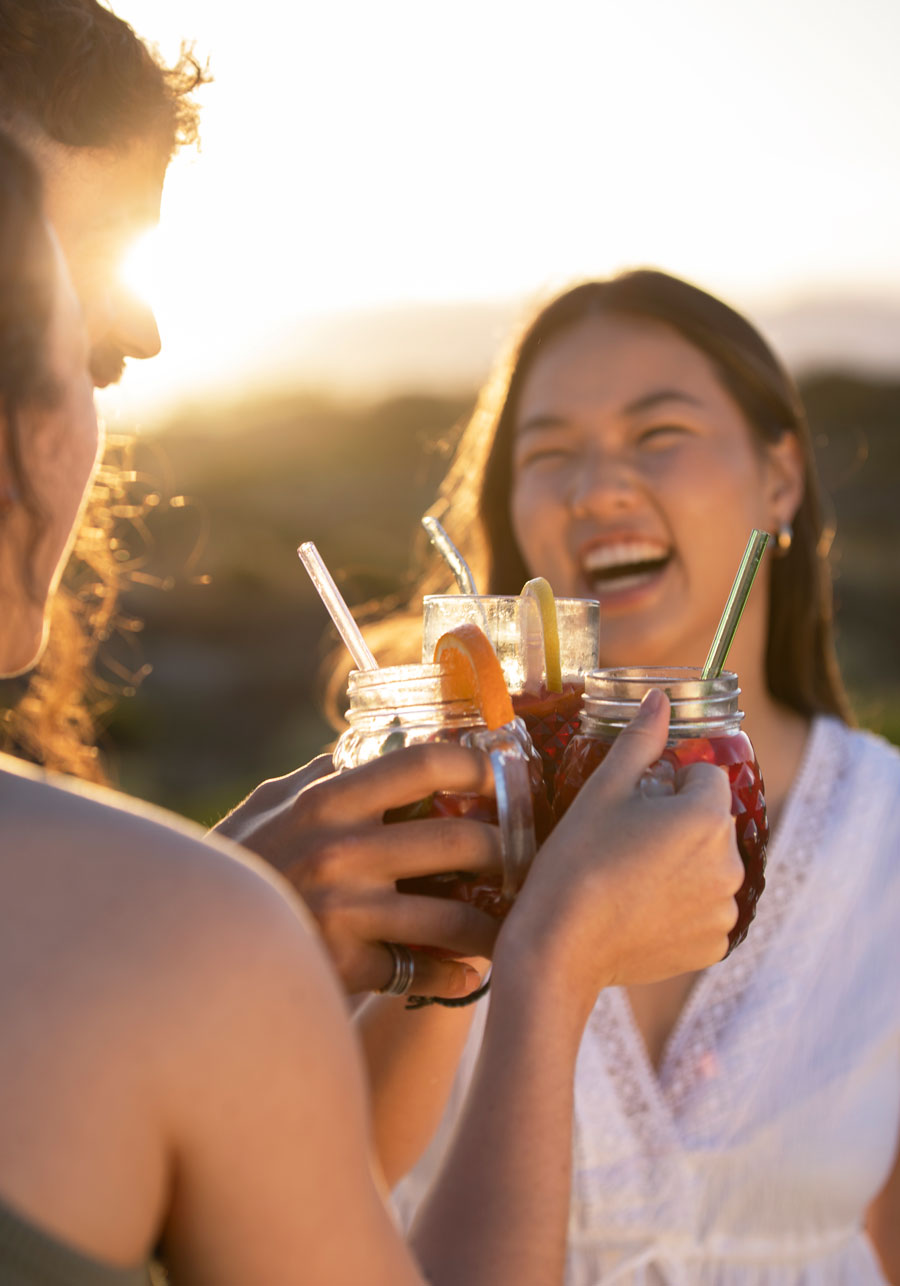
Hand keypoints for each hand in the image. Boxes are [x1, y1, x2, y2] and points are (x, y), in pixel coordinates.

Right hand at [213, 747, 503, 997]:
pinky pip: (425, 970)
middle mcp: (340, 850)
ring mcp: (346, 911)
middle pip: (460, 840)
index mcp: (326, 800)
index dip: (477, 766)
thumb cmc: (236, 868)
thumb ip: (319, 776)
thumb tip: (369, 742)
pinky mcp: (347, 967)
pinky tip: (467, 970)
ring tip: (511, 920)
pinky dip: (454, 973)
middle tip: (525, 855)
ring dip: (494, 920)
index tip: (501, 777)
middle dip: (507, 849)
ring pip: (456, 914)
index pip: (424, 762)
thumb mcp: (268, 807)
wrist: (190, 955)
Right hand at [495, 689, 743, 1013]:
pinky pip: (705, 909)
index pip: (704, 776)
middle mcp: (730, 863)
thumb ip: (641, 740)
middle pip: (710, 822)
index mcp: (707, 817)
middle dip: (678, 823)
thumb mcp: (604, 789)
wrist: (559, 948)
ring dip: (682, 864)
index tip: (631, 807)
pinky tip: (640, 910)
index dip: (666, 784)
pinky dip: (681, 906)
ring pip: (709, 865)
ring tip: (630, 878)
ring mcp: (724, 909)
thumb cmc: (575, 861)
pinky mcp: (713, 945)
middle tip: (624, 843)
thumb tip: (661, 698)